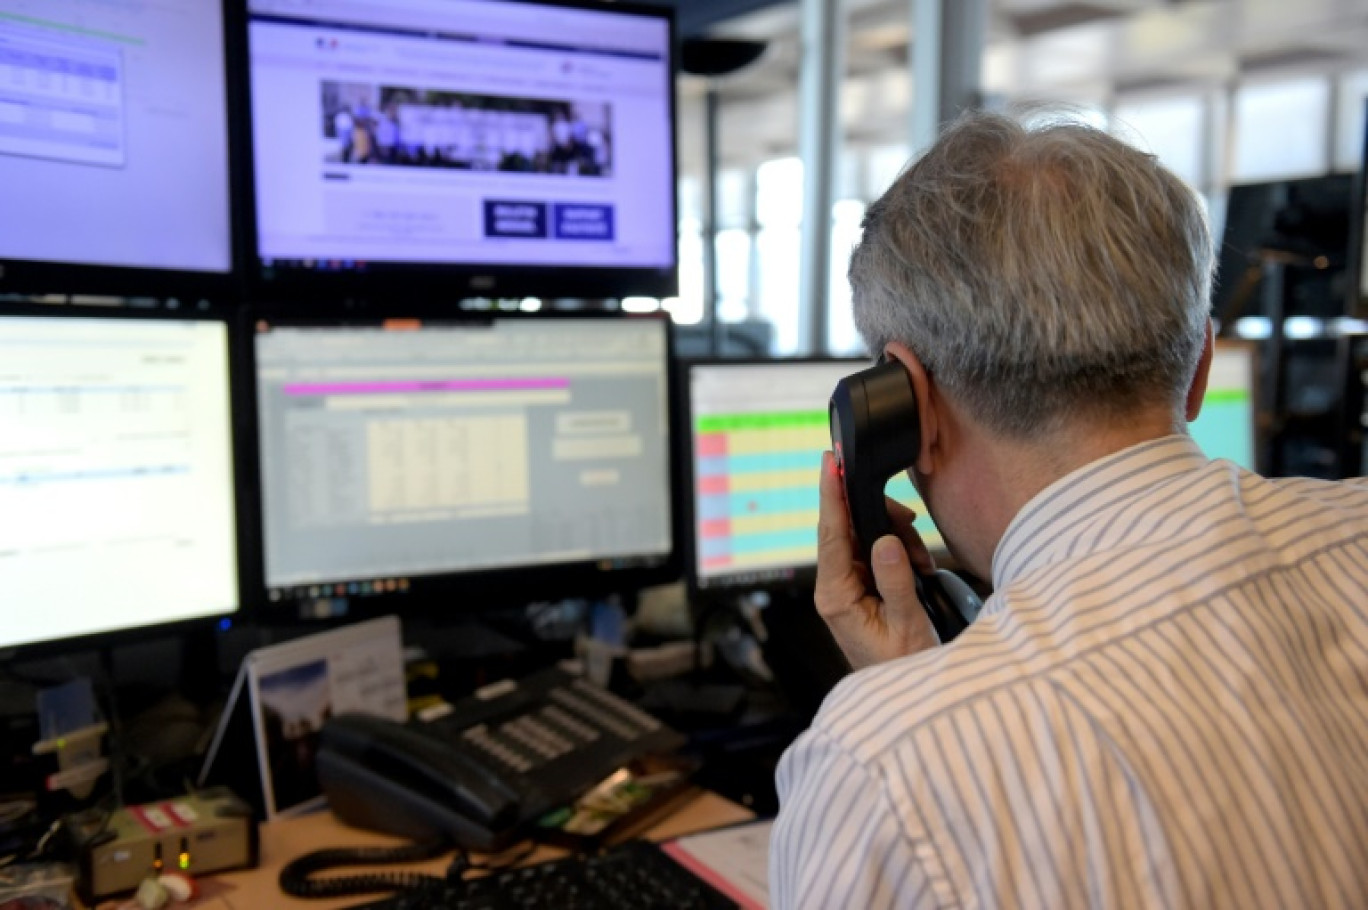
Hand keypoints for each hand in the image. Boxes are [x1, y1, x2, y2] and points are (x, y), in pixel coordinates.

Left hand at [815, 451, 938, 669]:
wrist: (907, 695)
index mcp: (836, 596)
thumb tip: (885, 541)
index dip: (830, 495)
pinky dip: (897, 550)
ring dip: (894, 537)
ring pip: (863, 537)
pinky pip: (873, 552)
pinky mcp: (858, 586)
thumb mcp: (907, 625)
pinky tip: (917, 566)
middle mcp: (834, 587)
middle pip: (846, 529)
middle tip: (910, 524)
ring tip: (921, 562)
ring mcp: (845, 586)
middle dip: (879, 516)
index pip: (829, 535)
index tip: (830, 463)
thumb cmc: (904, 666)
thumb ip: (896, 582)